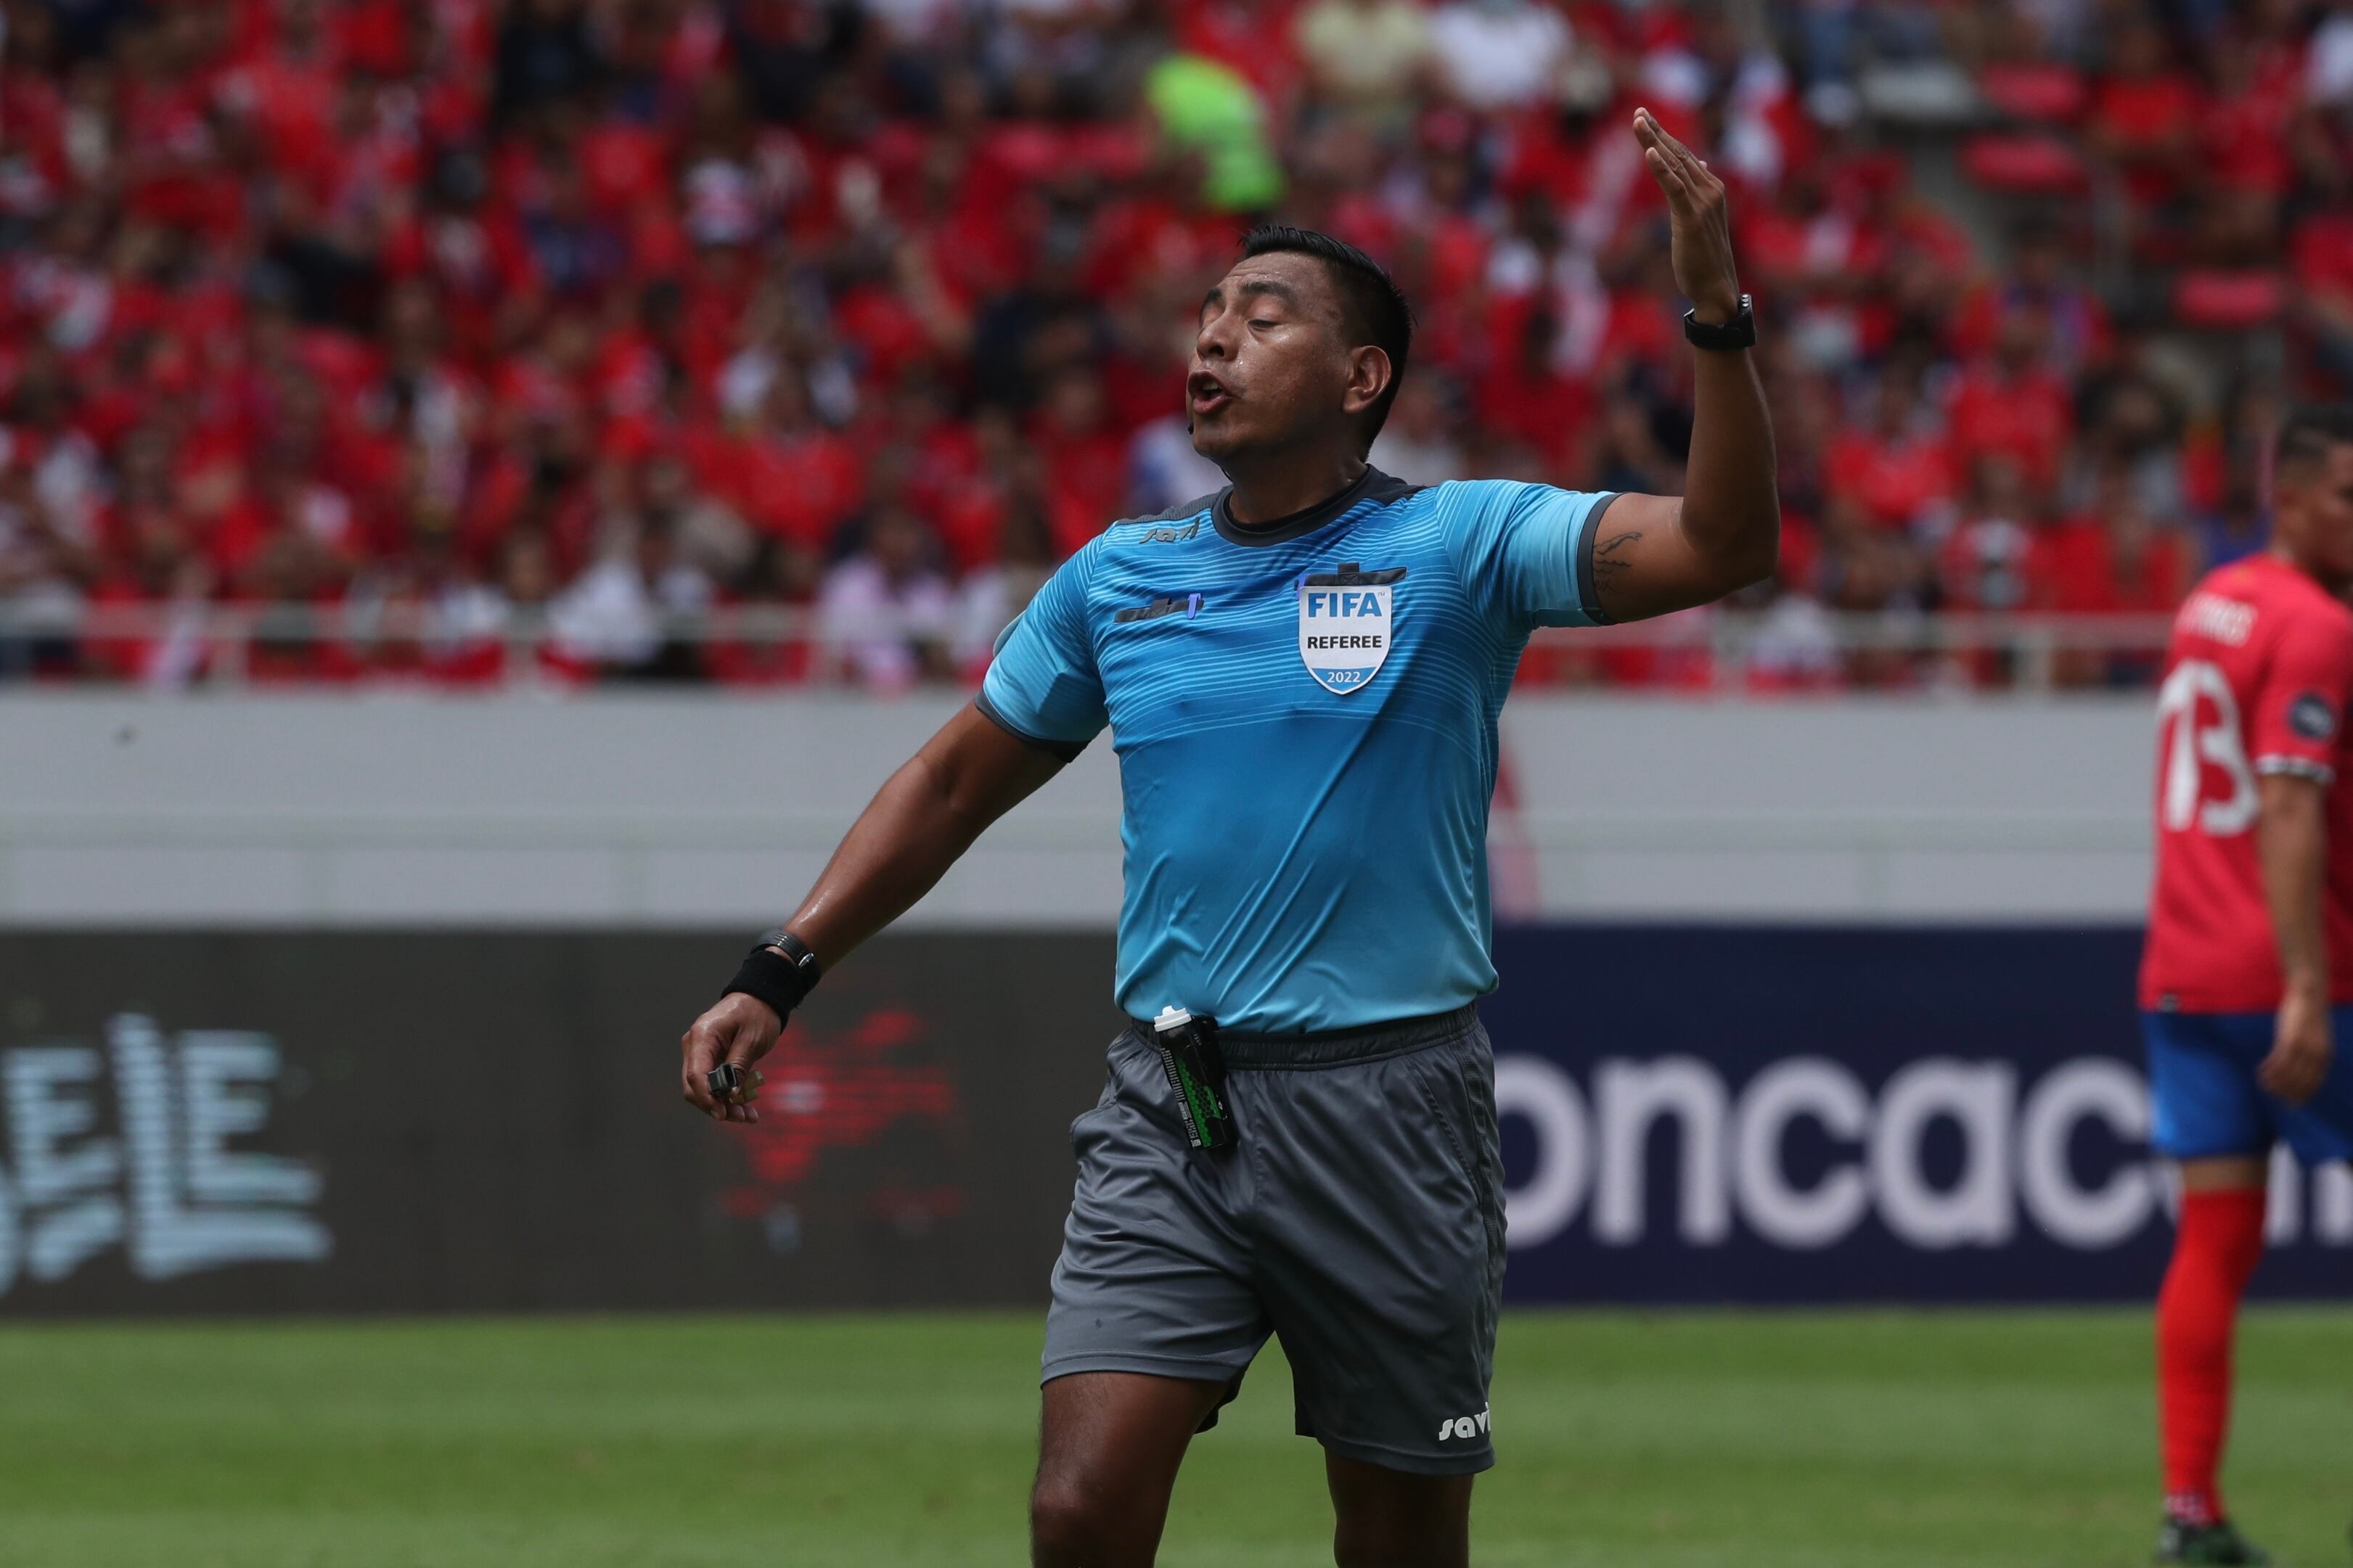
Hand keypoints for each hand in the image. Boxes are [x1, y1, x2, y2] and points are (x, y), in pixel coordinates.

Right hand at [680, 992, 784, 1123]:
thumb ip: (738, 1066)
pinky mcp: (709, 1060)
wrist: (760, 999)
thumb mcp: (752, 1039)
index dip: (707, 1098)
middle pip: (694, 1086)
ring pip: (703, 1089)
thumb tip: (729, 1094)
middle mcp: (694, 1046)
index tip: (723, 1114)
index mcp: (702, 1036)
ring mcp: (699, 1053)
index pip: (695, 1075)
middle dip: (716, 1106)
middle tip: (742, 1118)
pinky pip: (712, 1084)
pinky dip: (727, 1097)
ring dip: (723, 1105)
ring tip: (749, 1116)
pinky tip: (746, 1108)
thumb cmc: (757, 1014)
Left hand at [1634, 107, 1740, 322]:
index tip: (1645, 118)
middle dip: (1656, 132)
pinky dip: (1662, 169)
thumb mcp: (1700, 217)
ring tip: (1638, 122)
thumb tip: (1699, 164)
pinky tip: (1650, 152)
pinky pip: (1675, 188)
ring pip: (1674, 165)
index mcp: (1710, 187)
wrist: (1716, 287)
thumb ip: (1697, 190)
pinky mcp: (1692, 218)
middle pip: (1678, 154)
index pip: (1683, 155)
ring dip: (1655, 142)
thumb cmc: (1705, 256)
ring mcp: (1703, 202)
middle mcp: (1710, 189)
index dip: (1663, 135)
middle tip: (1637, 111)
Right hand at [2260, 984, 2332, 1105]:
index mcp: (2325, 1055)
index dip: (2302, 1094)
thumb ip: (2313, 1051)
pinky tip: (2260, 1071)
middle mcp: (2316, 1054)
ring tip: (2263, 1085)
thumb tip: (2304, 1064)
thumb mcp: (2317, 1036)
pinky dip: (2269, 1069)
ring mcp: (2303, 1047)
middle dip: (2286, 1091)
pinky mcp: (2289, 1039)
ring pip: (2287, 1073)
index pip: (2314, 1082)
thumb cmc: (2310, 1015)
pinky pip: (2277, 1060)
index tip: (2292, 1103)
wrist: (2309, 994)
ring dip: (2274, 1081)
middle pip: (2299, 1081)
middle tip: (2273, 1095)